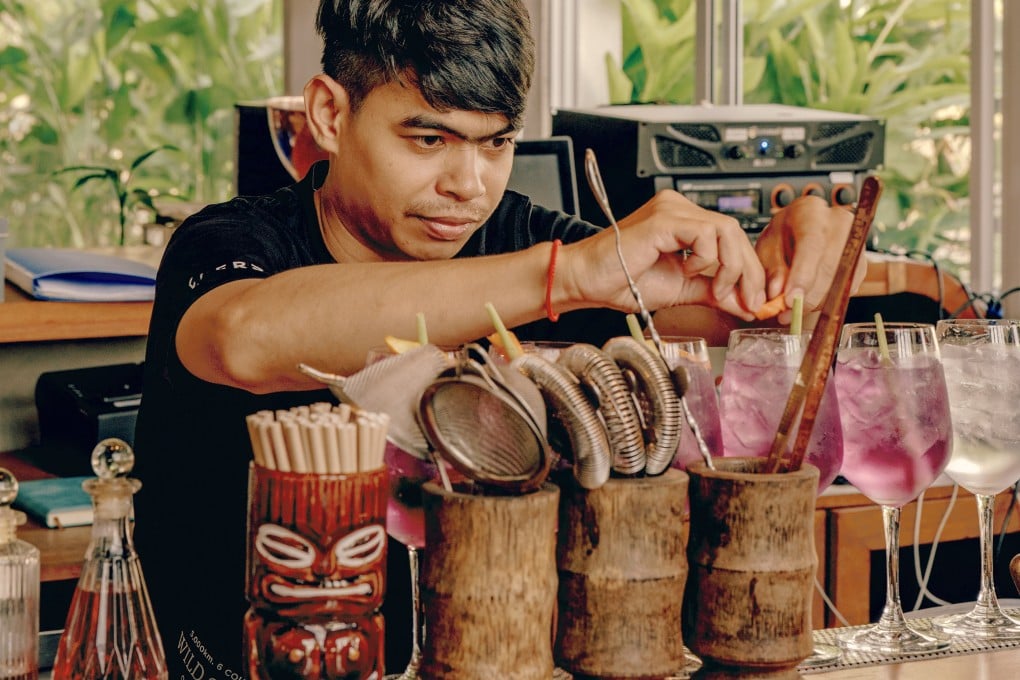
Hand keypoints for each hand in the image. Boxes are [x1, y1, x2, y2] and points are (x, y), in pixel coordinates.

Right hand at [566, 190, 765, 320]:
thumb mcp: (682, 290)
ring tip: (715, 290)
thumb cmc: (620, 280)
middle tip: (748, 301)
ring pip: (727, 230)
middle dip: (749, 272)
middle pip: (736, 232)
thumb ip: (713, 293)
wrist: (586, 280)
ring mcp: (672, 210)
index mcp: (684, 222)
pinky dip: (707, 259)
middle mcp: (680, 210)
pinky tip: (687, 272)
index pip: (732, 239)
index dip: (749, 271)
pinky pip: (707, 233)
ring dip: (730, 267)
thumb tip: (745, 304)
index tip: (752, 300)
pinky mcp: (664, 220)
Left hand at [754, 195, 865, 324]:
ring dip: (817, 302)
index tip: (789, 300)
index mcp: (811, 213)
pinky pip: (848, 288)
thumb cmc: (782, 236)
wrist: (801, 230)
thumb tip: (778, 295)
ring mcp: (855, 242)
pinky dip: (827, 301)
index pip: (812, 245)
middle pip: (831, 266)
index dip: (802, 276)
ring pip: (841, 280)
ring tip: (793, 311)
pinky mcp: (861, 262)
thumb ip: (772, 271)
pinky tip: (809, 302)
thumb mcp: (767, 248)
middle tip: (786, 314)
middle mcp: (840, 223)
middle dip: (808, 296)